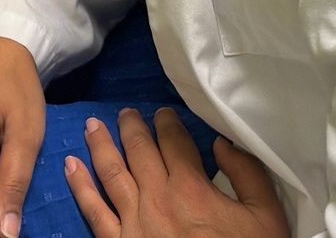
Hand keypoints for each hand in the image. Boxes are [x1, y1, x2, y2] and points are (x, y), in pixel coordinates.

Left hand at [65, 108, 286, 237]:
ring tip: (92, 126)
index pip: (173, 141)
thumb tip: (223, 142)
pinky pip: (93, 211)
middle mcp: (157, 197)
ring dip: (100, 145)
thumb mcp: (265, 216)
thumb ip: (248, 174)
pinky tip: (70, 166)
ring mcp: (134, 221)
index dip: (167, 122)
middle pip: (138, 150)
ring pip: (111, 172)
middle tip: (124, 113)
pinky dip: (79, 186)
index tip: (163, 113)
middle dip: (130, 127)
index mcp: (191, 187)